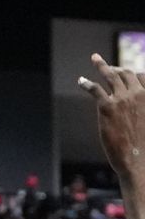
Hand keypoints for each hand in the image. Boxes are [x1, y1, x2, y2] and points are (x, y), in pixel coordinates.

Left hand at [78, 53, 144, 184]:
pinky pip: (95, 89)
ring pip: (111, 75)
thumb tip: (136, 111)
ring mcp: (123, 99)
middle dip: (117, 68)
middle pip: (126, 74)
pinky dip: (87, 83)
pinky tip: (81, 81)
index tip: (125, 73)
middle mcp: (139, 93)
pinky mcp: (107, 107)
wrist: (140, 159)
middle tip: (109, 67)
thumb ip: (143, 109)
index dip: (133, 74)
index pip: (142, 77)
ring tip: (95, 59)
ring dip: (102, 65)